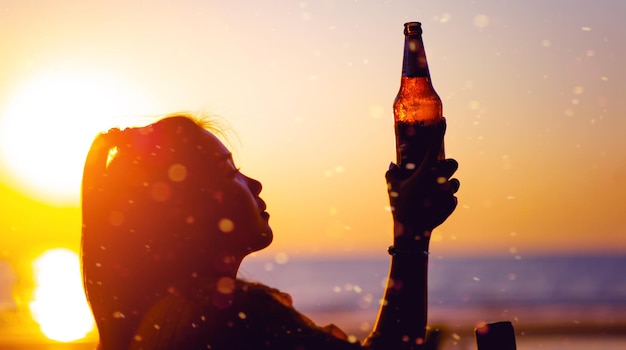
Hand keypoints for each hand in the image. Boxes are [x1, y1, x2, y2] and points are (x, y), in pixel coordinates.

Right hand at [386, 120, 459, 244]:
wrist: (412, 233)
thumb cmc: (400, 207)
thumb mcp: (392, 187)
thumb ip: (392, 173)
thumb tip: (393, 164)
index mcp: (426, 171)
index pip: (435, 145)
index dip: (440, 130)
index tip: (444, 120)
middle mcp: (440, 179)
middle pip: (452, 163)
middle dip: (446, 165)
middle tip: (436, 171)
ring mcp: (448, 192)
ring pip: (454, 181)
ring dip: (446, 184)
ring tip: (432, 193)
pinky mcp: (453, 205)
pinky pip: (452, 197)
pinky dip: (444, 199)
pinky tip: (433, 206)